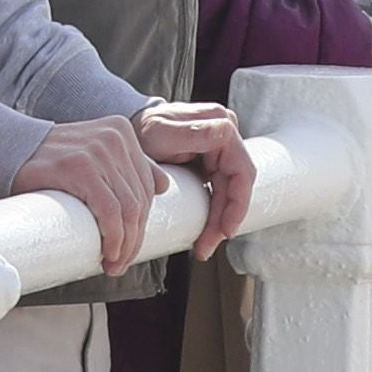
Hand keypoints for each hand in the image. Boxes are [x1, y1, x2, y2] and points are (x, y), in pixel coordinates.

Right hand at [7, 114, 167, 276]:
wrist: (7, 149)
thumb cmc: (49, 160)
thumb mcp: (94, 154)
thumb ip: (128, 163)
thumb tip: (163, 186)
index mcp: (122, 131)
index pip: (148, 186)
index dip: (144, 223)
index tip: (130, 248)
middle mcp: (115, 137)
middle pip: (140, 200)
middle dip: (135, 239)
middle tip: (119, 263)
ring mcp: (99, 149)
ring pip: (129, 209)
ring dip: (125, 245)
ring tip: (112, 264)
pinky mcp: (80, 166)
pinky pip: (110, 211)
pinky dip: (114, 238)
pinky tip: (107, 254)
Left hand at [133, 105, 253, 256]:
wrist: (130, 130)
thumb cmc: (142, 129)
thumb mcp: (162, 132)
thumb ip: (192, 133)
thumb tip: (226, 133)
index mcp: (221, 124)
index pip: (242, 171)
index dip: (237, 204)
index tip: (226, 230)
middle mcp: (225, 134)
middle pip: (236, 186)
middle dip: (224, 220)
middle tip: (207, 246)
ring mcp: (220, 149)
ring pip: (228, 192)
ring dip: (219, 221)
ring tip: (203, 246)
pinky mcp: (212, 161)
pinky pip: (219, 191)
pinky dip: (213, 213)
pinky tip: (204, 232)